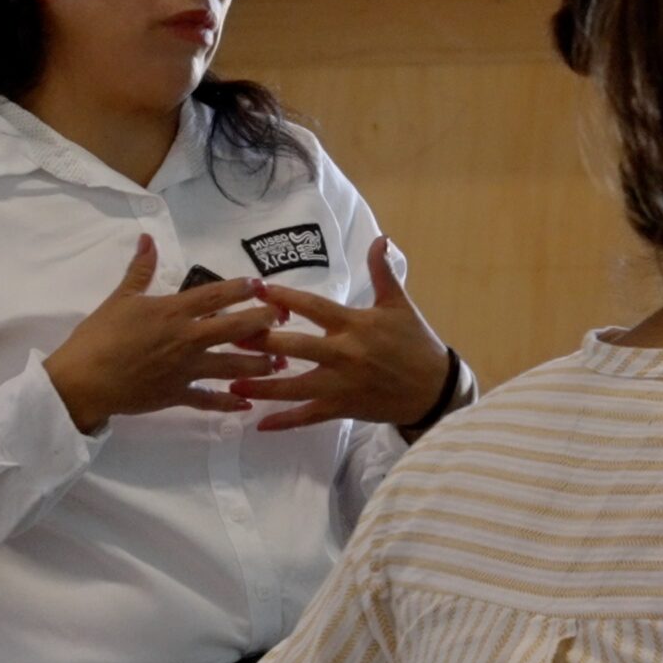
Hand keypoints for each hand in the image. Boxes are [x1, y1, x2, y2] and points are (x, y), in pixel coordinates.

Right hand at [43, 235, 282, 434]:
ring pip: (231, 367)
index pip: (214, 296)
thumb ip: (140, 270)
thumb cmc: (99, 336)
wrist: (82, 381)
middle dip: (262, 323)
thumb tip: (148, 238)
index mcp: (172, 312)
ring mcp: (184, 370)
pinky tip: (247, 403)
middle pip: (234, 329)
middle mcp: (186, 339)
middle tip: (284, 319)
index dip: (240, 289)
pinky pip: (208, 400)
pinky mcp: (177, 395)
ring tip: (281, 363)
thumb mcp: (119, 298)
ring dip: (258, 364)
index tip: (261, 285)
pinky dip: (228, 403)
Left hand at [237, 236, 448, 431]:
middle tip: (229, 335)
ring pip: (295, 387)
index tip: (257, 290)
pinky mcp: (343, 408)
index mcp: (355, 325)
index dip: (284, 299)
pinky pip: (309, 416)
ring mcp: (342, 385)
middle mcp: (344, 355)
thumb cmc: (415, 343)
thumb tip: (380, 238)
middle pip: (296, 348)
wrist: (434, 389)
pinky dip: (285, 422)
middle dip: (261, 342)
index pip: (314, 308)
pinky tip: (259, 423)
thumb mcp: (399, 305)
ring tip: (231, 380)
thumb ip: (383, 272)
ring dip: (262, 384)